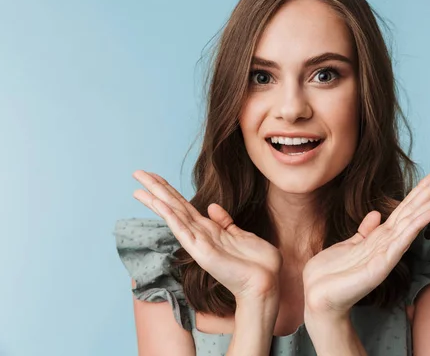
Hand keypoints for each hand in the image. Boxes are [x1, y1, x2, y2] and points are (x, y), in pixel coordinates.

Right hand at [131, 170, 282, 300]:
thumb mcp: (242, 235)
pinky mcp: (202, 251)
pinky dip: (171, 218)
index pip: (183, 205)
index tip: (154, 175)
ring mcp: (198, 243)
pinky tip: (160, 205)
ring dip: (157, 201)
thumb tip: (212, 207)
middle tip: (137, 173)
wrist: (265, 283)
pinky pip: (183, 231)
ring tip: (139, 189)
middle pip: (173, 206)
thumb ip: (225, 222)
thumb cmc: (257, 263)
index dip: (169, 189)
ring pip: (174, 216)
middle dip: (155, 189)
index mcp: (209, 229)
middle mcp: (200, 234)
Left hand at [302, 169, 429, 318]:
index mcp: (379, 237)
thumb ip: (364, 232)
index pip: (404, 209)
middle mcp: (387, 244)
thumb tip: (376, 214)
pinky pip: (401, 241)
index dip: (420, 190)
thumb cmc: (331, 274)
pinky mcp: (381, 265)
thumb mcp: (347, 245)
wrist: (318, 296)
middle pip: (413, 211)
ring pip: (412, 223)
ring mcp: (386, 254)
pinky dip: (416, 226)